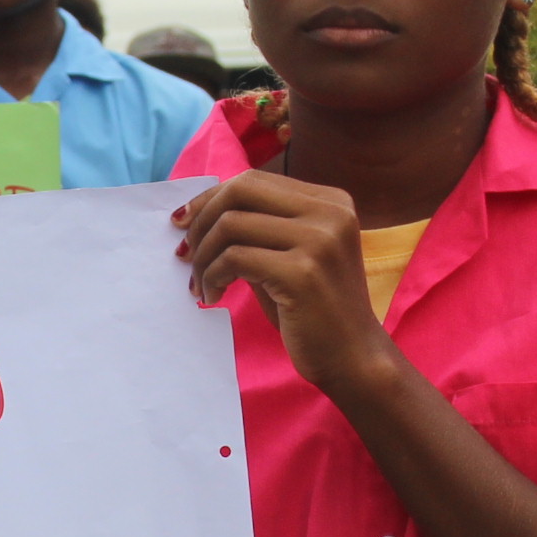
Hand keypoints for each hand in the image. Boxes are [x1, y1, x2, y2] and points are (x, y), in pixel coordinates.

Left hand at [173, 174, 394, 397]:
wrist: (352, 356)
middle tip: (185, 254)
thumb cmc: (312, 311)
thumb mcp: (287, 257)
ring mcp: (319, 240)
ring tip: (200, 284)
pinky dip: (211, 276)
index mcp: (330, 201)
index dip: (210, 199)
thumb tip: (196, 214)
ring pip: (231, 225)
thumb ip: (257, 230)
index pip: (253, 180)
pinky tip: (212, 297)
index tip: (184, 225)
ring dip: (202, 257)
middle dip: (201, 220)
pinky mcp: (302, 272)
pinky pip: (234, 258)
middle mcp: (329, 212)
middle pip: (240, 191)